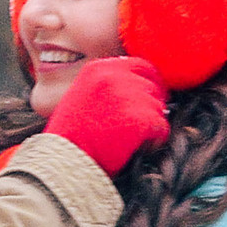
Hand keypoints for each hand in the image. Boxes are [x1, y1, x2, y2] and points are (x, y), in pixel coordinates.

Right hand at [42, 56, 170, 175]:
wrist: (65, 160)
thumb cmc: (70, 137)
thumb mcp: (82, 96)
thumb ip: (108, 85)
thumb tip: (137, 87)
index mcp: (98, 68)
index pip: (140, 66)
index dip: (149, 82)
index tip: (151, 96)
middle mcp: (114, 77)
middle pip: (152, 85)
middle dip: (151, 104)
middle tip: (143, 122)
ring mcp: (128, 96)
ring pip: (158, 107)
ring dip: (151, 123)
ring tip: (132, 138)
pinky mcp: (140, 118)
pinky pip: (161, 127)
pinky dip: (155, 139)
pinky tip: (139, 146)